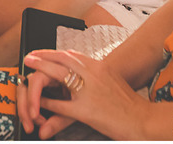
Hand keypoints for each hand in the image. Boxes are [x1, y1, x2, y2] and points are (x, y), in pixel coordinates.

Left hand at [19, 49, 148, 139]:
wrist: (143, 118)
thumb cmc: (129, 103)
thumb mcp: (112, 82)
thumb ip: (97, 76)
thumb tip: (84, 75)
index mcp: (100, 66)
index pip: (72, 54)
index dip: (54, 52)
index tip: (43, 52)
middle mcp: (93, 73)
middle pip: (61, 59)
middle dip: (42, 57)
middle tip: (29, 57)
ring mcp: (88, 91)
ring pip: (57, 76)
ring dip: (40, 72)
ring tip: (29, 72)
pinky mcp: (86, 110)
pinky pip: (60, 104)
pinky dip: (47, 102)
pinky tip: (39, 102)